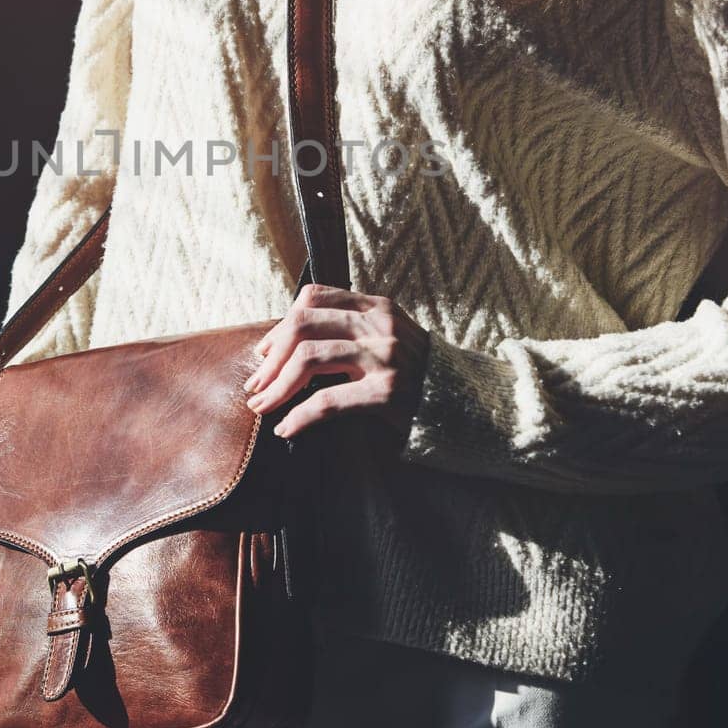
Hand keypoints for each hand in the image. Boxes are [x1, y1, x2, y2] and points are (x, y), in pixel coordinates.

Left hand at [242, 281, 430, 442]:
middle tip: (256, 384)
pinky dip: (299, 416)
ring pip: (309, 359)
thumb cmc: (422, 376)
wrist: (471, 405)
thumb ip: (353, 330)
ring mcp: (384, 357)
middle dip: (271, 357)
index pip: (314, 297)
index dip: (282, 325)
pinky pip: (328, 400)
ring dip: (276, 386)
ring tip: (262, 407)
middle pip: (303, 326)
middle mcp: (378, 325)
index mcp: (376, 307)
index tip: (266, 352)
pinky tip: (286, 429)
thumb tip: (292, 343)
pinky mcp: (387, 392)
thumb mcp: (391, 338)